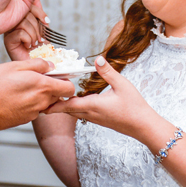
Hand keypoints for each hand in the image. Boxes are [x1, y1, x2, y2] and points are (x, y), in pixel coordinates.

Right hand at [0, 59, 75, 131]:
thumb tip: (49, 65)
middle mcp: (41, 101)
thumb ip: (36, 64)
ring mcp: (34, 112)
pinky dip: (28, 104)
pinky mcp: (25, 119)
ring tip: (21, 88)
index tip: (58, 76)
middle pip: (57, 95)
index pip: (69, 88)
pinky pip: (33, 109)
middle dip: (50, 87)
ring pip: (45, 102)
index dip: (65, 81)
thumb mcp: (14, 65)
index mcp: (42, 86)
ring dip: (38, 96)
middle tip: (35, 79)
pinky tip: (15, 98)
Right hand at [3, 4, 46, 60]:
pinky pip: (20, 33)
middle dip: (38, 27)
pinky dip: (28, 40)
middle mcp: (14, 23)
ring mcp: (10, 31)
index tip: (47, 21)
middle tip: (40, 38)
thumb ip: (42, 21)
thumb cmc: (40, 50)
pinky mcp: (8, 40)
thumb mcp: (44, 32)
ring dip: (34, 35)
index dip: (40, 12)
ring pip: (24, 22)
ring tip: (34, 43)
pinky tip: (28, 46)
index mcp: (22, 19)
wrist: (36, 66)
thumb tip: (42, 9)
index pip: (29, 6)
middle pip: (26, 13)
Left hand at [44, 56, 164, 140]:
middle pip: (67, 110)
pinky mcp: (100, 120)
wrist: (143, 126)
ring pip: (74, 113)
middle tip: (43, 96)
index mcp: (92, 105)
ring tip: (56, 97)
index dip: (53, 103)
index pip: (67, 105)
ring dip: (64, 106)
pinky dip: (74, 108)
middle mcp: (90, 114)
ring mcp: (95, 119)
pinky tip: (75, 101)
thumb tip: (97, 59)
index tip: (42, 100)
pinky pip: (82, 114)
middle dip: (54, 105)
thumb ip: (108, 72)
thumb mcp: (122, 85)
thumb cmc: (134, 107)